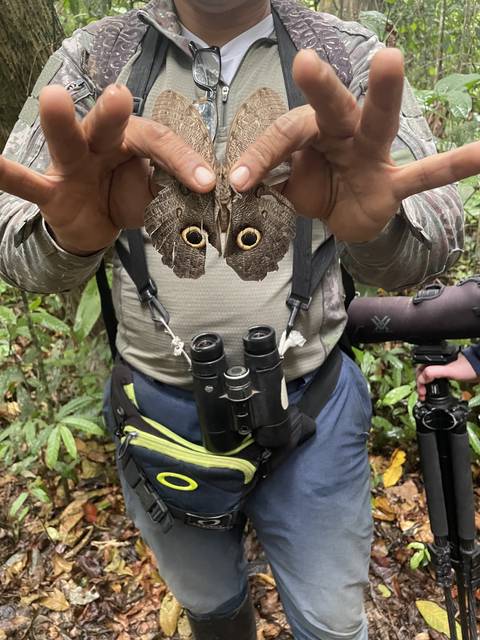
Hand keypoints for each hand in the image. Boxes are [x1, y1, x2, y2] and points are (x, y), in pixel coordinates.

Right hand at [0, 84, 215, 254]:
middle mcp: (101, 145)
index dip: (182, 161)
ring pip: (67, 141)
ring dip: (60, 122)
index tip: (206, 182)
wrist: (94, 224)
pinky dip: (7, 174)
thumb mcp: (156, 195)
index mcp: (132, 142)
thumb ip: (174, 188)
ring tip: (53, 98)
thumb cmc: (126, 198)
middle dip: (113, 111)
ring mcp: (73, 165)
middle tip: (120, 95)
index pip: (159, 144)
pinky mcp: (51, 190)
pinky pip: (27, 183)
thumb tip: (206, 191)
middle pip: (109, 125)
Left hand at [229, 48, 479, 242]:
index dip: (260, 156)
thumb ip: (267, 177)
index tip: (239, 181)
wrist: (346, 219)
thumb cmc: (316, 190)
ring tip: (390, 59)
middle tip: (305, 63)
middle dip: (320, 87)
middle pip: (332, 107)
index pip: (285, 134)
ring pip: (378, 122)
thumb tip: (234, 181)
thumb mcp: (285, 185)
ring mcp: (373, 155)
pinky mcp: (393, 183)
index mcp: (313, 132)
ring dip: (383, 94)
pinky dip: (453, 166)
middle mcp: (344, 134)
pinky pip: (425, 174)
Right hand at [416, 354, 477, 400]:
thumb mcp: (449, 371)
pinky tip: (433, 390)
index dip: (419, 382)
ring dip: (425, 386)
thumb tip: (421, 379)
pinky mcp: (446, 374)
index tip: (422, 391)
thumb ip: (433, 373)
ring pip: (427, 377)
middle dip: (420, 385)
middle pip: (422, 374)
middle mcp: (436, 364)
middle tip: (422, 395)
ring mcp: (440, 369)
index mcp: (434, 360)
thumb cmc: (467, 367)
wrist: (479, 369)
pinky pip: (434, 380)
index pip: (420, 371)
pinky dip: (431, 385)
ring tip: (425, 394)